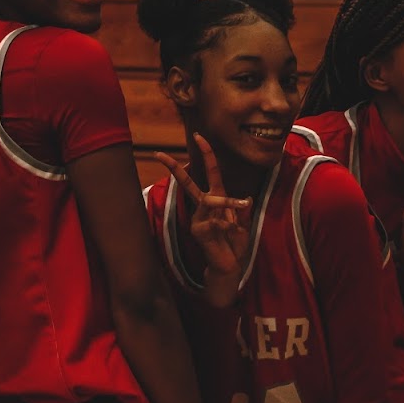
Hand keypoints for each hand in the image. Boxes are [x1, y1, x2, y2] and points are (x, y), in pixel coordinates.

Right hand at [156, 134, 251, 307]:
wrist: (229, 266)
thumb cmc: (235, 242)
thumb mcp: (243, 222)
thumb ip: (242, 209)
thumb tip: (245, 198)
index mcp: (216, 197)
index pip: (210, 171)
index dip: (206, 153)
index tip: (199, 136)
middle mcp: (204, 205)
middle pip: (187, 183)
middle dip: (173, 168)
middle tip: (159, 154)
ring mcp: (199, 217)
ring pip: (210, 200)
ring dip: (228, 202)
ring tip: (242, 204)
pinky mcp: (198, 230)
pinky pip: (216, 219)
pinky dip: (230, 225)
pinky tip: (232, 233)